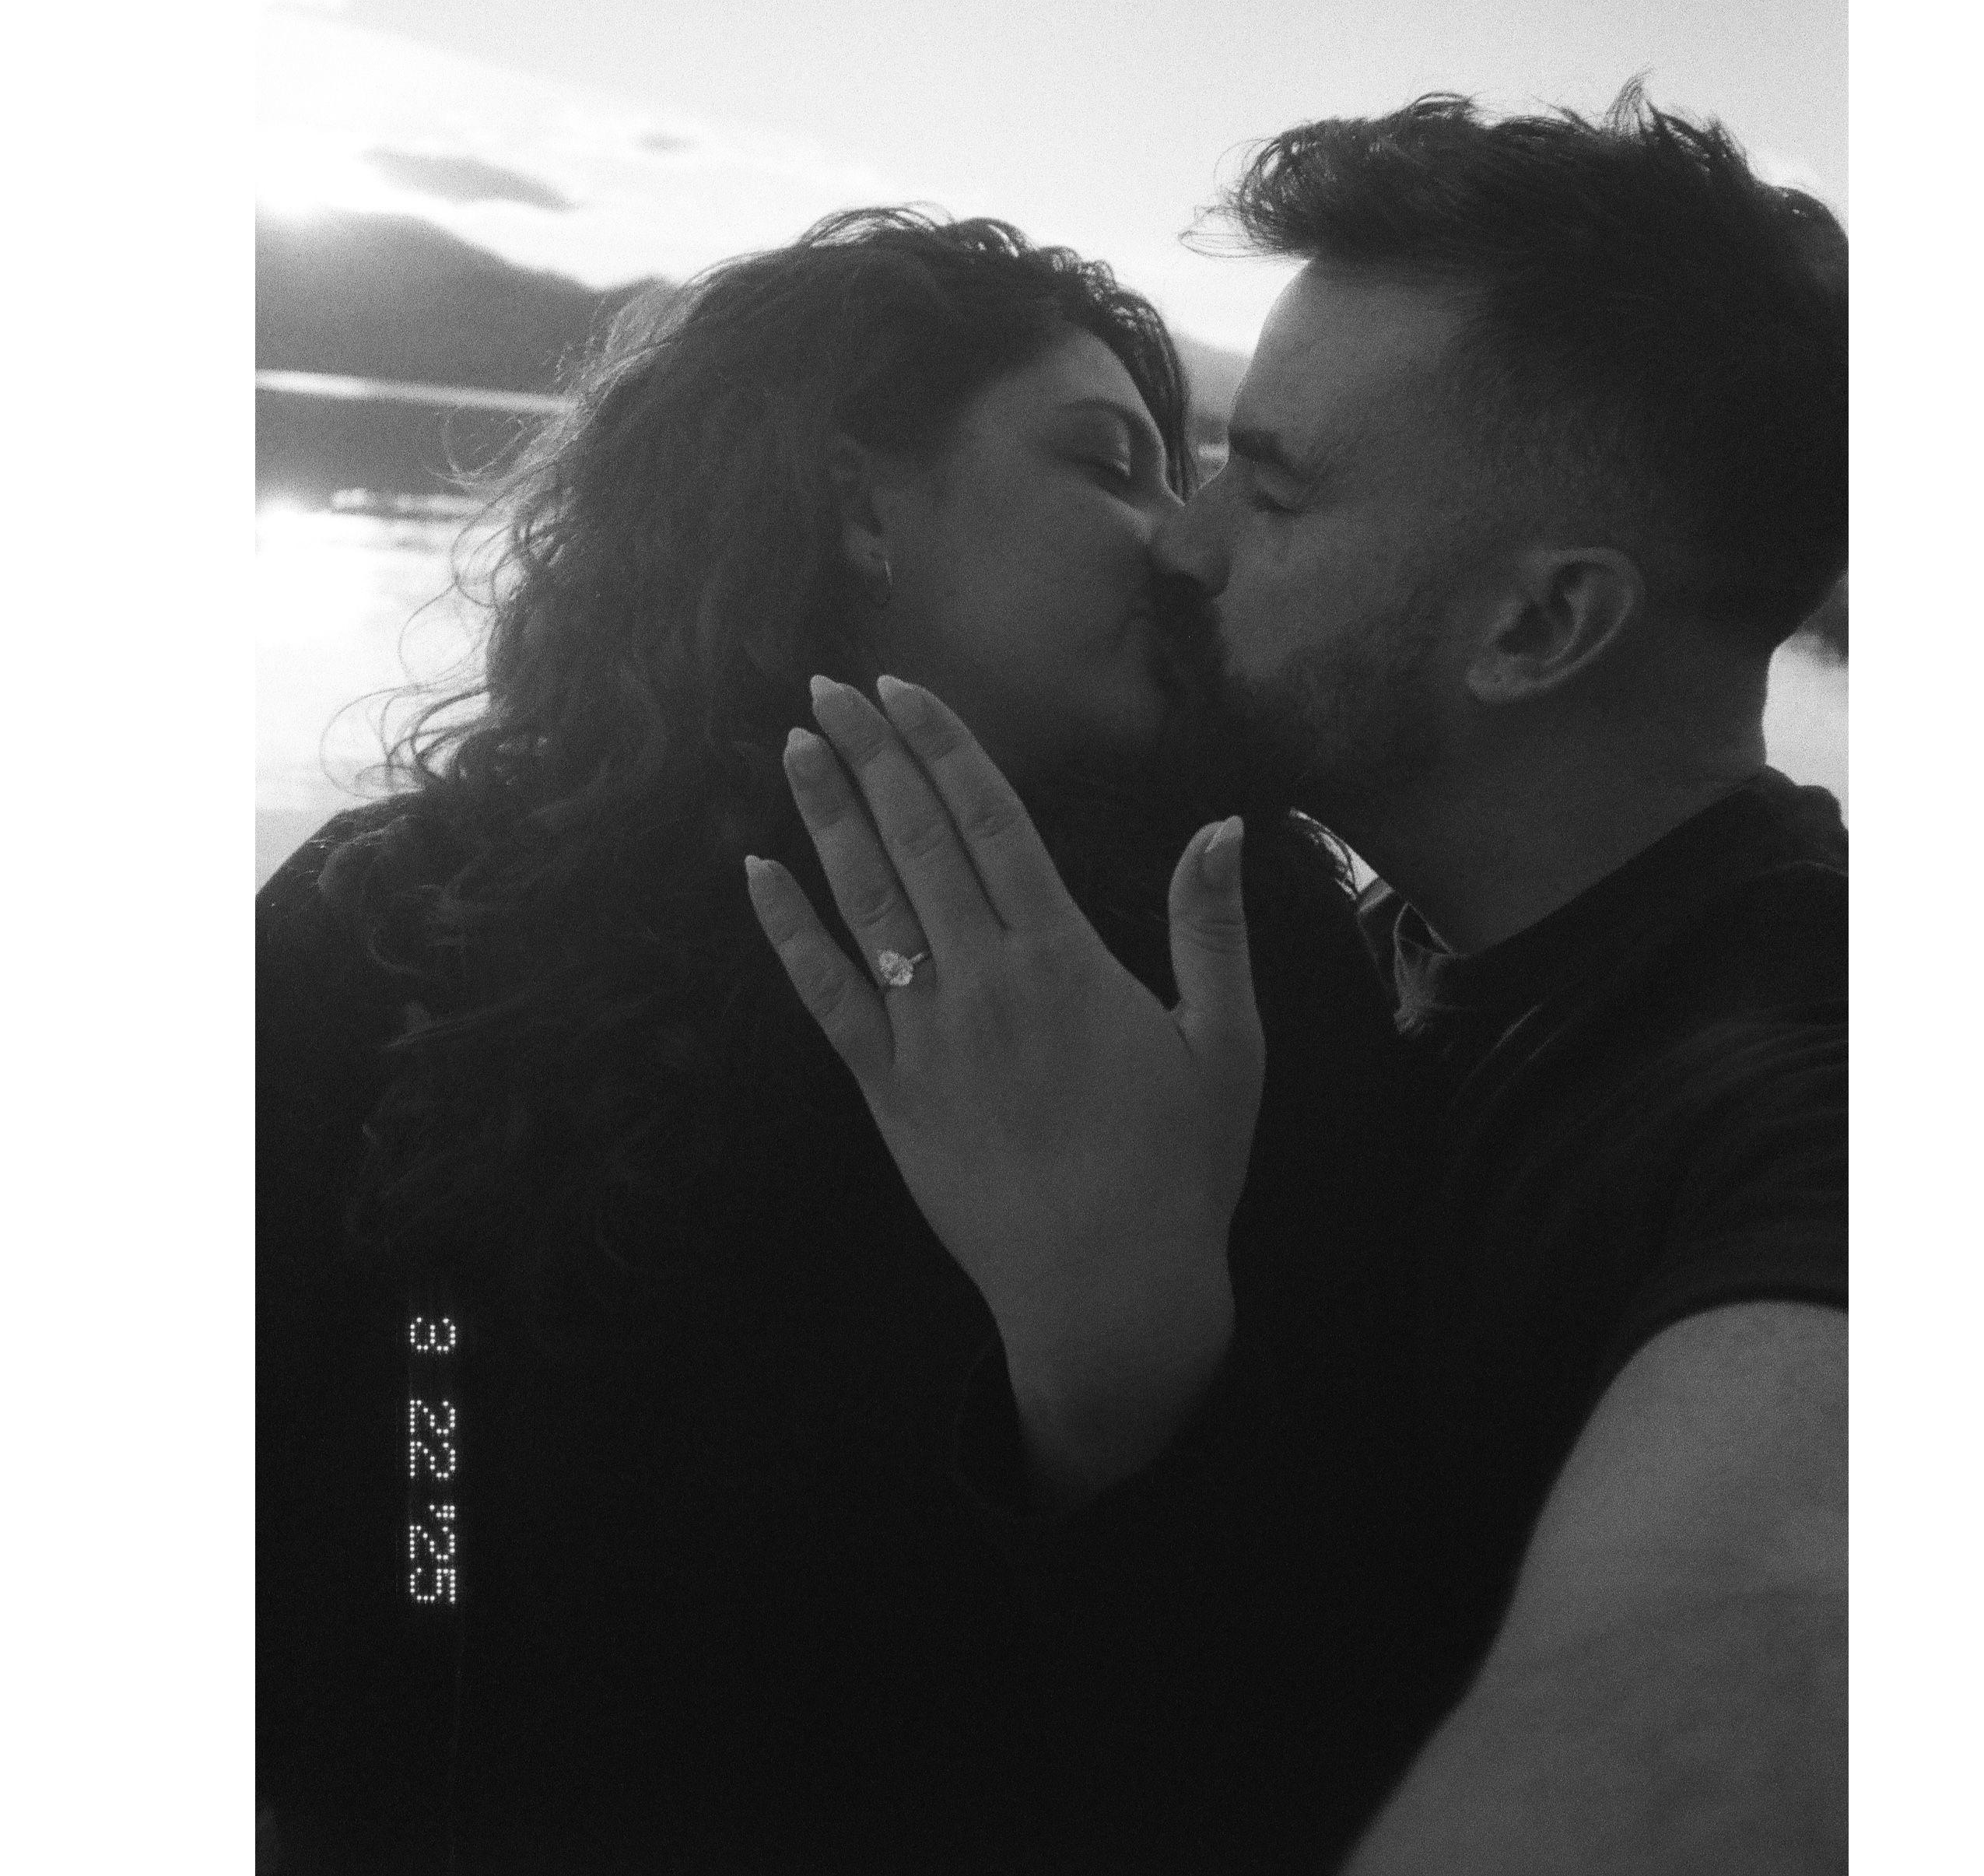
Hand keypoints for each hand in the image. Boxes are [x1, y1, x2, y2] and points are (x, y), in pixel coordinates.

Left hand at [745, 674, 1265, 1504]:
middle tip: (829, 687)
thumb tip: (1220, 825)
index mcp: (1065, 959)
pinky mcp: (888, 1093)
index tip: (903, 688)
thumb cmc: (1180, 1168)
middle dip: (871, 756)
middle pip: (916, 842)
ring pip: (865, 902)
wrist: (1111, 1295)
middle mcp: (985, 981)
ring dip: (827, 818)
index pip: (990, 821)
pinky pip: (826, 998)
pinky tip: (756, 875)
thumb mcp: (1226, 1044)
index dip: (943, 746)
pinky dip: (787, 933)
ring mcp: (927, 1037)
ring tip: (794, 746)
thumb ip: (1212, 929)